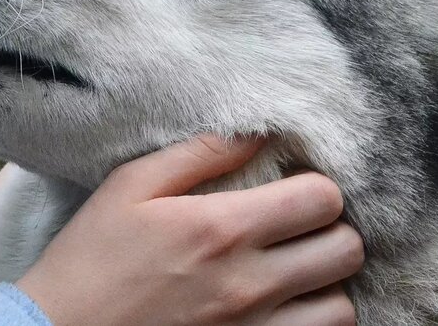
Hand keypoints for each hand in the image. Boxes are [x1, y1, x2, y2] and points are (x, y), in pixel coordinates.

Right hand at [14, 135, 362, 325]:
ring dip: (328, 284)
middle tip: (302, 228)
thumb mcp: (131, 186)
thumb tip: (256, 131)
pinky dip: (313, 323)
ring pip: (342, 307)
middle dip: (332, 230)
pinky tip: (288, 308)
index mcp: (222, 229)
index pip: (322, 198)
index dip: (317, 186)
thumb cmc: (91, 257)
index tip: (294, 188)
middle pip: (346, 249)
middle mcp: (249, 284)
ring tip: (300, 272)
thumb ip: (199, 153)